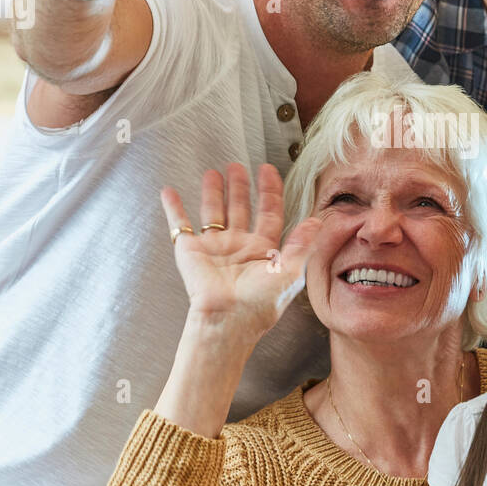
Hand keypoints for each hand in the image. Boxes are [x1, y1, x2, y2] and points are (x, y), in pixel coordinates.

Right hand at [160, 162, 324, 341]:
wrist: (228, 319)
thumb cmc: (260, 303)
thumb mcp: (290, 273)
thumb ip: (302, 245)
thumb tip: (317, 220)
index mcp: (262, 250)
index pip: (268, 212)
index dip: (269, 191)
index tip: (268, 170)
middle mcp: (238, 246)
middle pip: (239, 208)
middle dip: (239, 186)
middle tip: (237, 166)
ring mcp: (213, 247)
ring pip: (212, 212)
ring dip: (212, 192)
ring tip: (212, 172)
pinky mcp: (190, 251)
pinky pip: (180, 225)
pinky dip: (173, 208)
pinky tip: (169, 191)